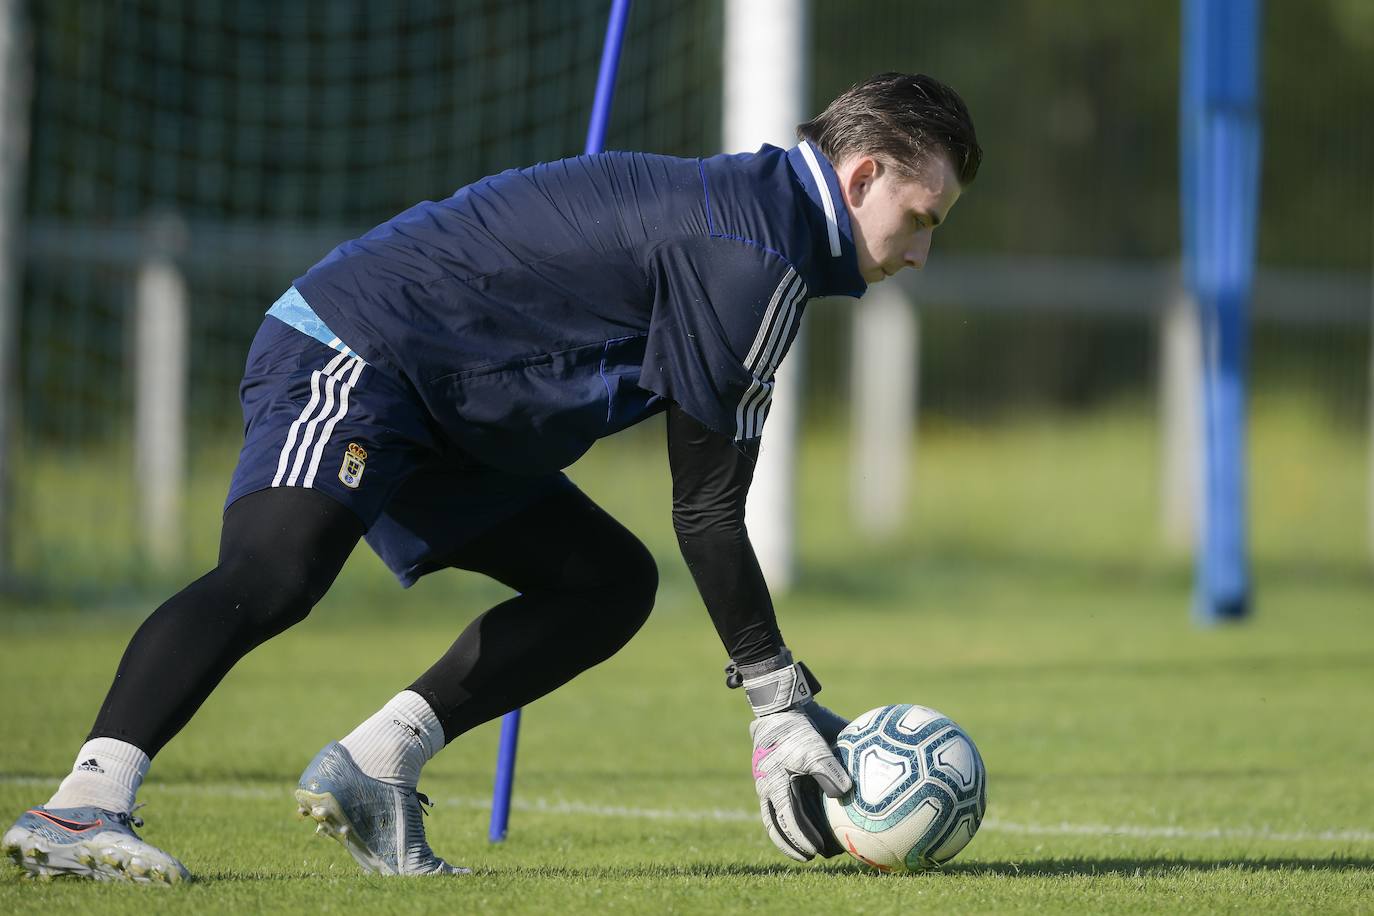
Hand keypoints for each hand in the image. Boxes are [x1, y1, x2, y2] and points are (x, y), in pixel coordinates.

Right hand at [749, 707, 851, 860]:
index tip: (816, 851)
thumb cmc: (796, 728)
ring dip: (792, 833)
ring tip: (813, 846)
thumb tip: (845, 793)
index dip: (800, 838)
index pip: (787, 820)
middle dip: (794, 844)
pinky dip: (795, 815)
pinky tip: (814, 817)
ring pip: (776, 816)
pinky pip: (783, 802)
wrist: (780, 708)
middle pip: (777, 825)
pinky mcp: (775, 777)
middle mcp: (768, 788)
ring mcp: (769, 783)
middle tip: (815, 856)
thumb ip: (828, 770)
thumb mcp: (814, 746)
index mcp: (774, 785)